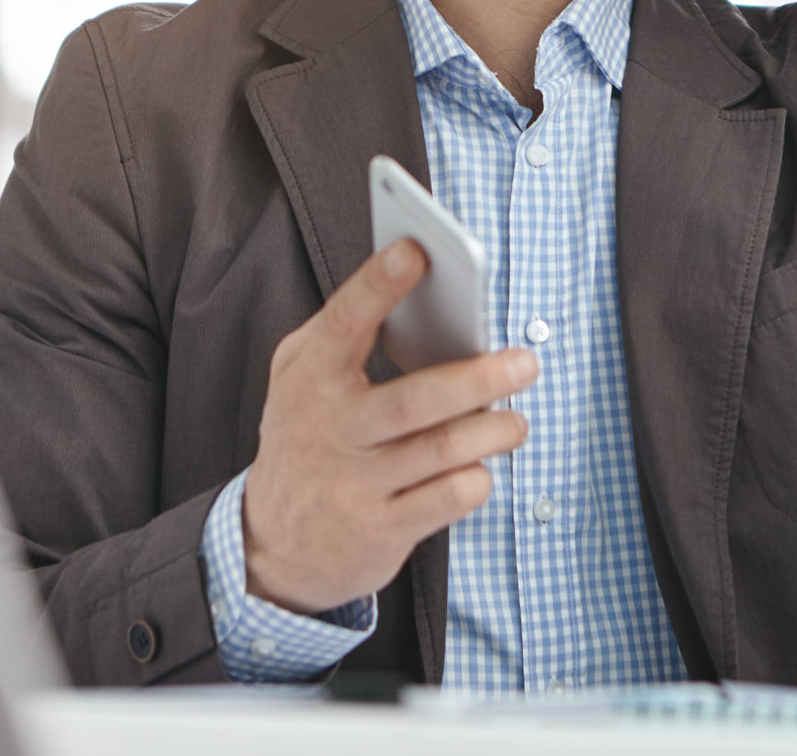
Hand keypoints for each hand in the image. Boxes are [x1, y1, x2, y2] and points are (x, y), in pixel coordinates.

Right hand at [240, 239, 536, 613]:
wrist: (271, 544)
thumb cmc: (309, 439)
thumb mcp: (303, 380)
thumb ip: (350, 336)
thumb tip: (431, 300)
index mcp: (310, 377)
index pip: (345, 323)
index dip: (378, 284)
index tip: (416, 251)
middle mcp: (331, 429)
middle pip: (415, 400)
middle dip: (478, 378)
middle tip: (524, 362)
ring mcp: (354, 484)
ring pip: (442, 451)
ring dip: (493, 431)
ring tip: (516, 420)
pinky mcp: (380, 530)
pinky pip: (446, 499)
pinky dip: (476, 480)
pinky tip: (481, 468)